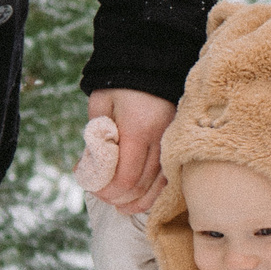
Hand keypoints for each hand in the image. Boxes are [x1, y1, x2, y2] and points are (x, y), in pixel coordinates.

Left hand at [86, 88, 175, 213]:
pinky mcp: (178, 143)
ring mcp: (172, 142)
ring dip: (138, 201)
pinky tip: (141, 197)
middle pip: (141, 186)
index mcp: (138, 129)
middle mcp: (160, 139)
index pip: (126, 177)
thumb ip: (96, 138)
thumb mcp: (100, 105)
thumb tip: (92, 169)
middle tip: (103, 197)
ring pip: (159, 186)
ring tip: (121, 206)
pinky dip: (155, 193)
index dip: (108, 191)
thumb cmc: (120, 84)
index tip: (93, 189)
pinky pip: (169, 178)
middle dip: (119, 198)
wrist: (152, 63)